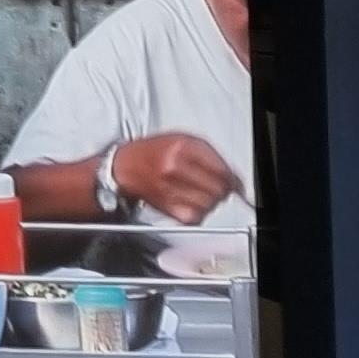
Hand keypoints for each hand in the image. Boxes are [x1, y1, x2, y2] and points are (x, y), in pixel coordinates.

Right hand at [113, 133, 239, 223]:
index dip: (232, 179)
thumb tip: (234, 178)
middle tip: (215, 188)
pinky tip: (190, 202)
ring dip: (210, 202)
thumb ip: (210, 156)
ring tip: (199, 194)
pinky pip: (195, 217)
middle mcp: (175, 167)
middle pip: (219, 189)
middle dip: (221, 190)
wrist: (123, 165)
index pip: (223, 170)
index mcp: (182, 147)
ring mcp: (170, 188)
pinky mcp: (166, 207)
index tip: (234, 183)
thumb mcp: (182, 140)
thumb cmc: (152, 152)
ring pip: (209, 205)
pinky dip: (197, 213)